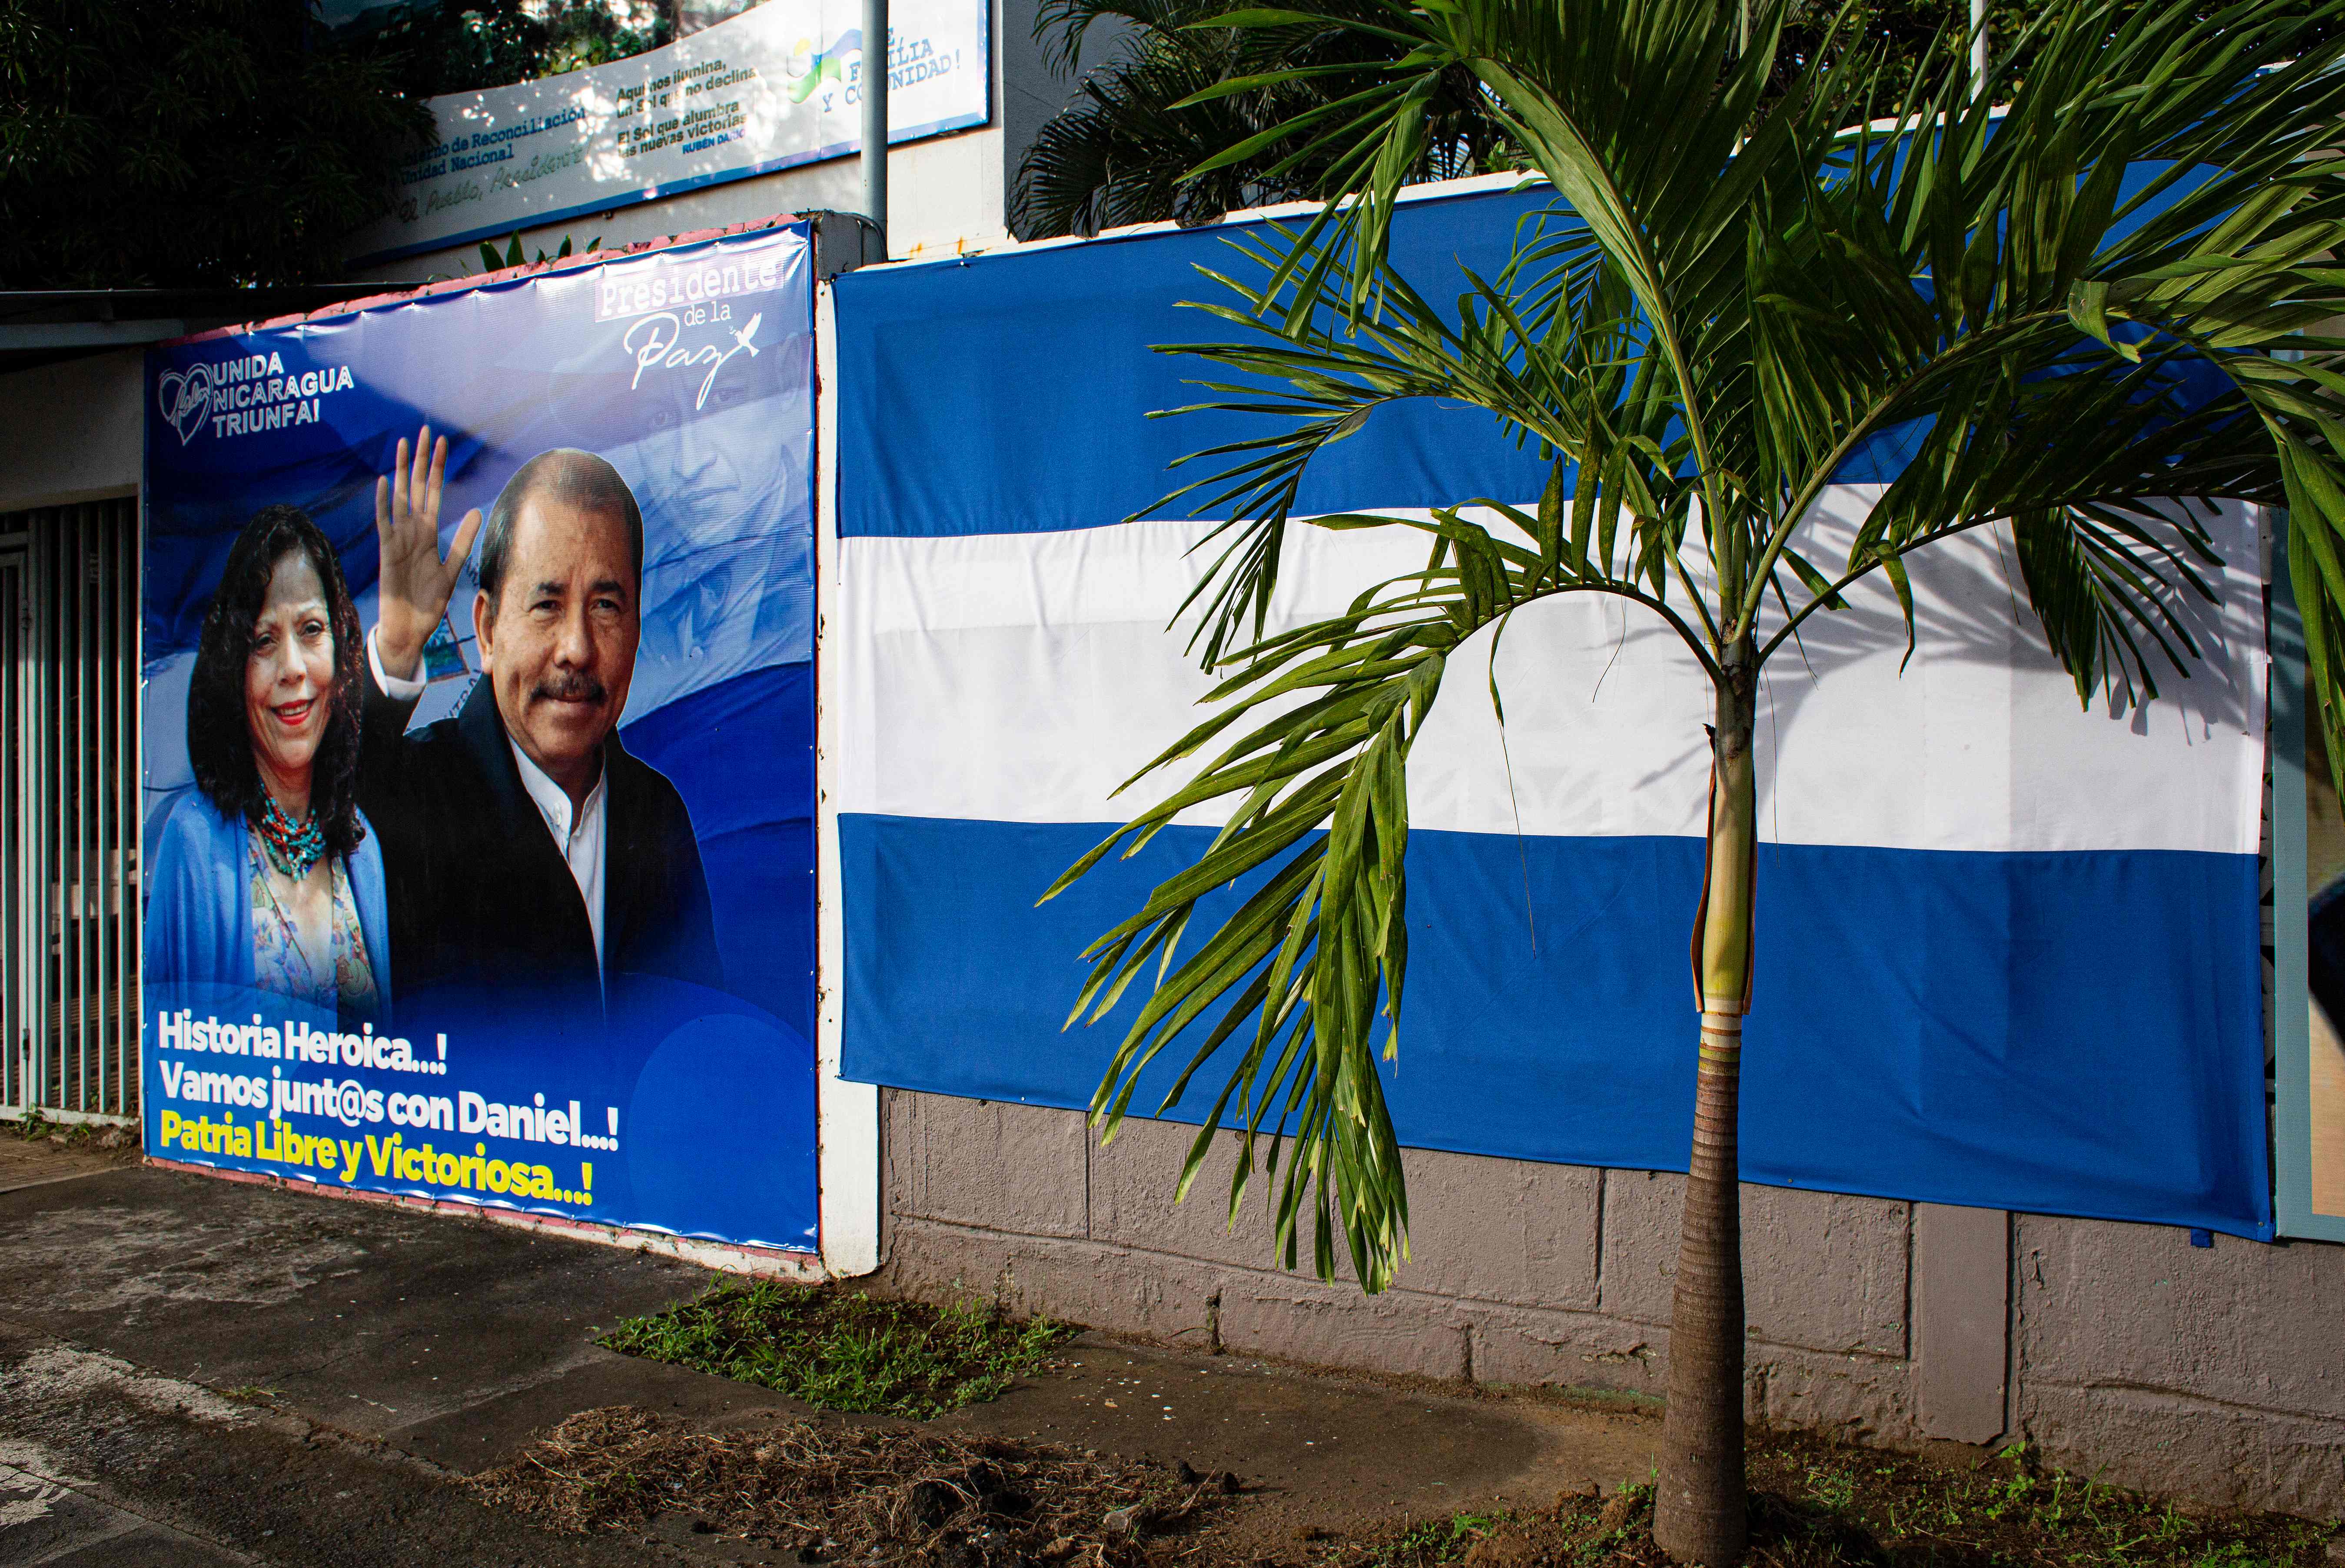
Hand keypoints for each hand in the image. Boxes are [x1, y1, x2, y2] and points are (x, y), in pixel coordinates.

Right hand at [373, 425, 482, 681]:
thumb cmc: (427, 601)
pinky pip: (385, 523)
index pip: (434, 493)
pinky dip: (384, 504)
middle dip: (423, 460)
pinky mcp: (388, 553)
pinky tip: (385, 482)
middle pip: (418, 487)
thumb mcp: (451, 570)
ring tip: (405, 445)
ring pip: (401, 497)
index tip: (443, 444)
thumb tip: (477, 512)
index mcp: (428, 534)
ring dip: (403, 471)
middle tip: (427, 431)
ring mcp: (398, 540)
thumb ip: (462, 541)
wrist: (408, 626)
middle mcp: (412, 531)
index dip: (438, 469)